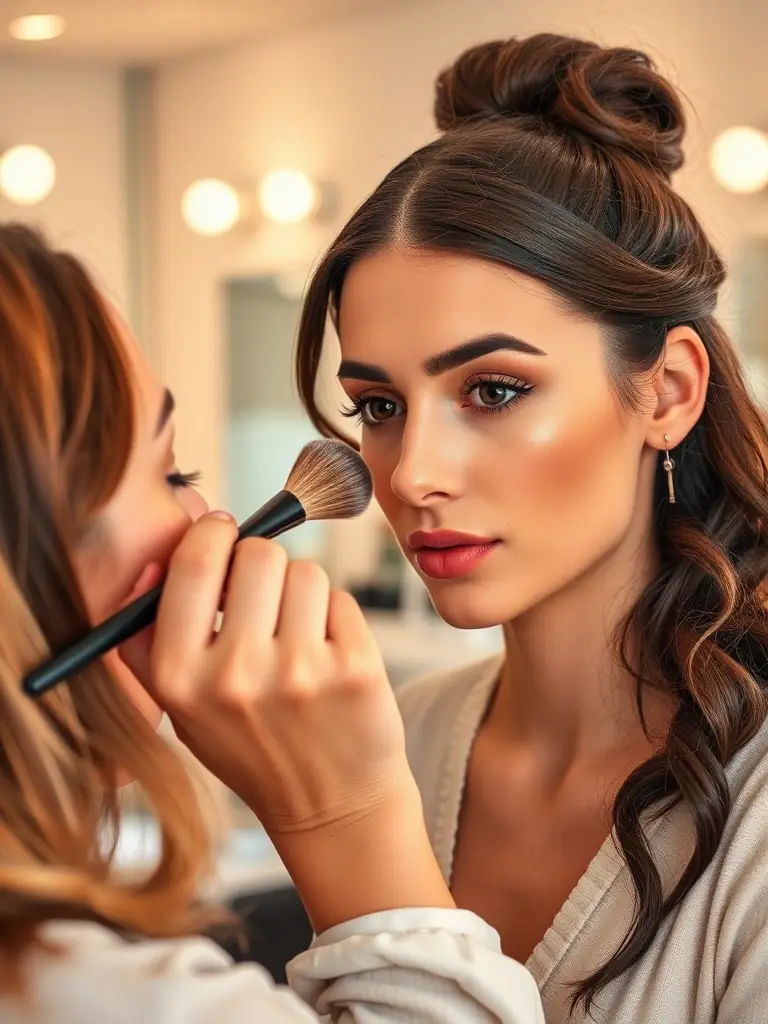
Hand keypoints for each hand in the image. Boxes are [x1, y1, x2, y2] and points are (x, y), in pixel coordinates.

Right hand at [122, 512, 453, 928]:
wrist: (331, 806)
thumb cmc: (254, 747)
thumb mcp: (182, 709)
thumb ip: (151, 639)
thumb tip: (157, 562)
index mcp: (180, 679)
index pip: (193, 565)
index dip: (212, 533)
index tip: (222, 532)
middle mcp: (236, 675)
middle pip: (258, 554)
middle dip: (262, 562)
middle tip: (266, 593)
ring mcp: (300, 671)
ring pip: (305, 572)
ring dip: (302, 592)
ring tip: (299, 637)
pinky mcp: (355, 668)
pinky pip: (341, 599)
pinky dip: (335, 618)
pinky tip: (329, 657)